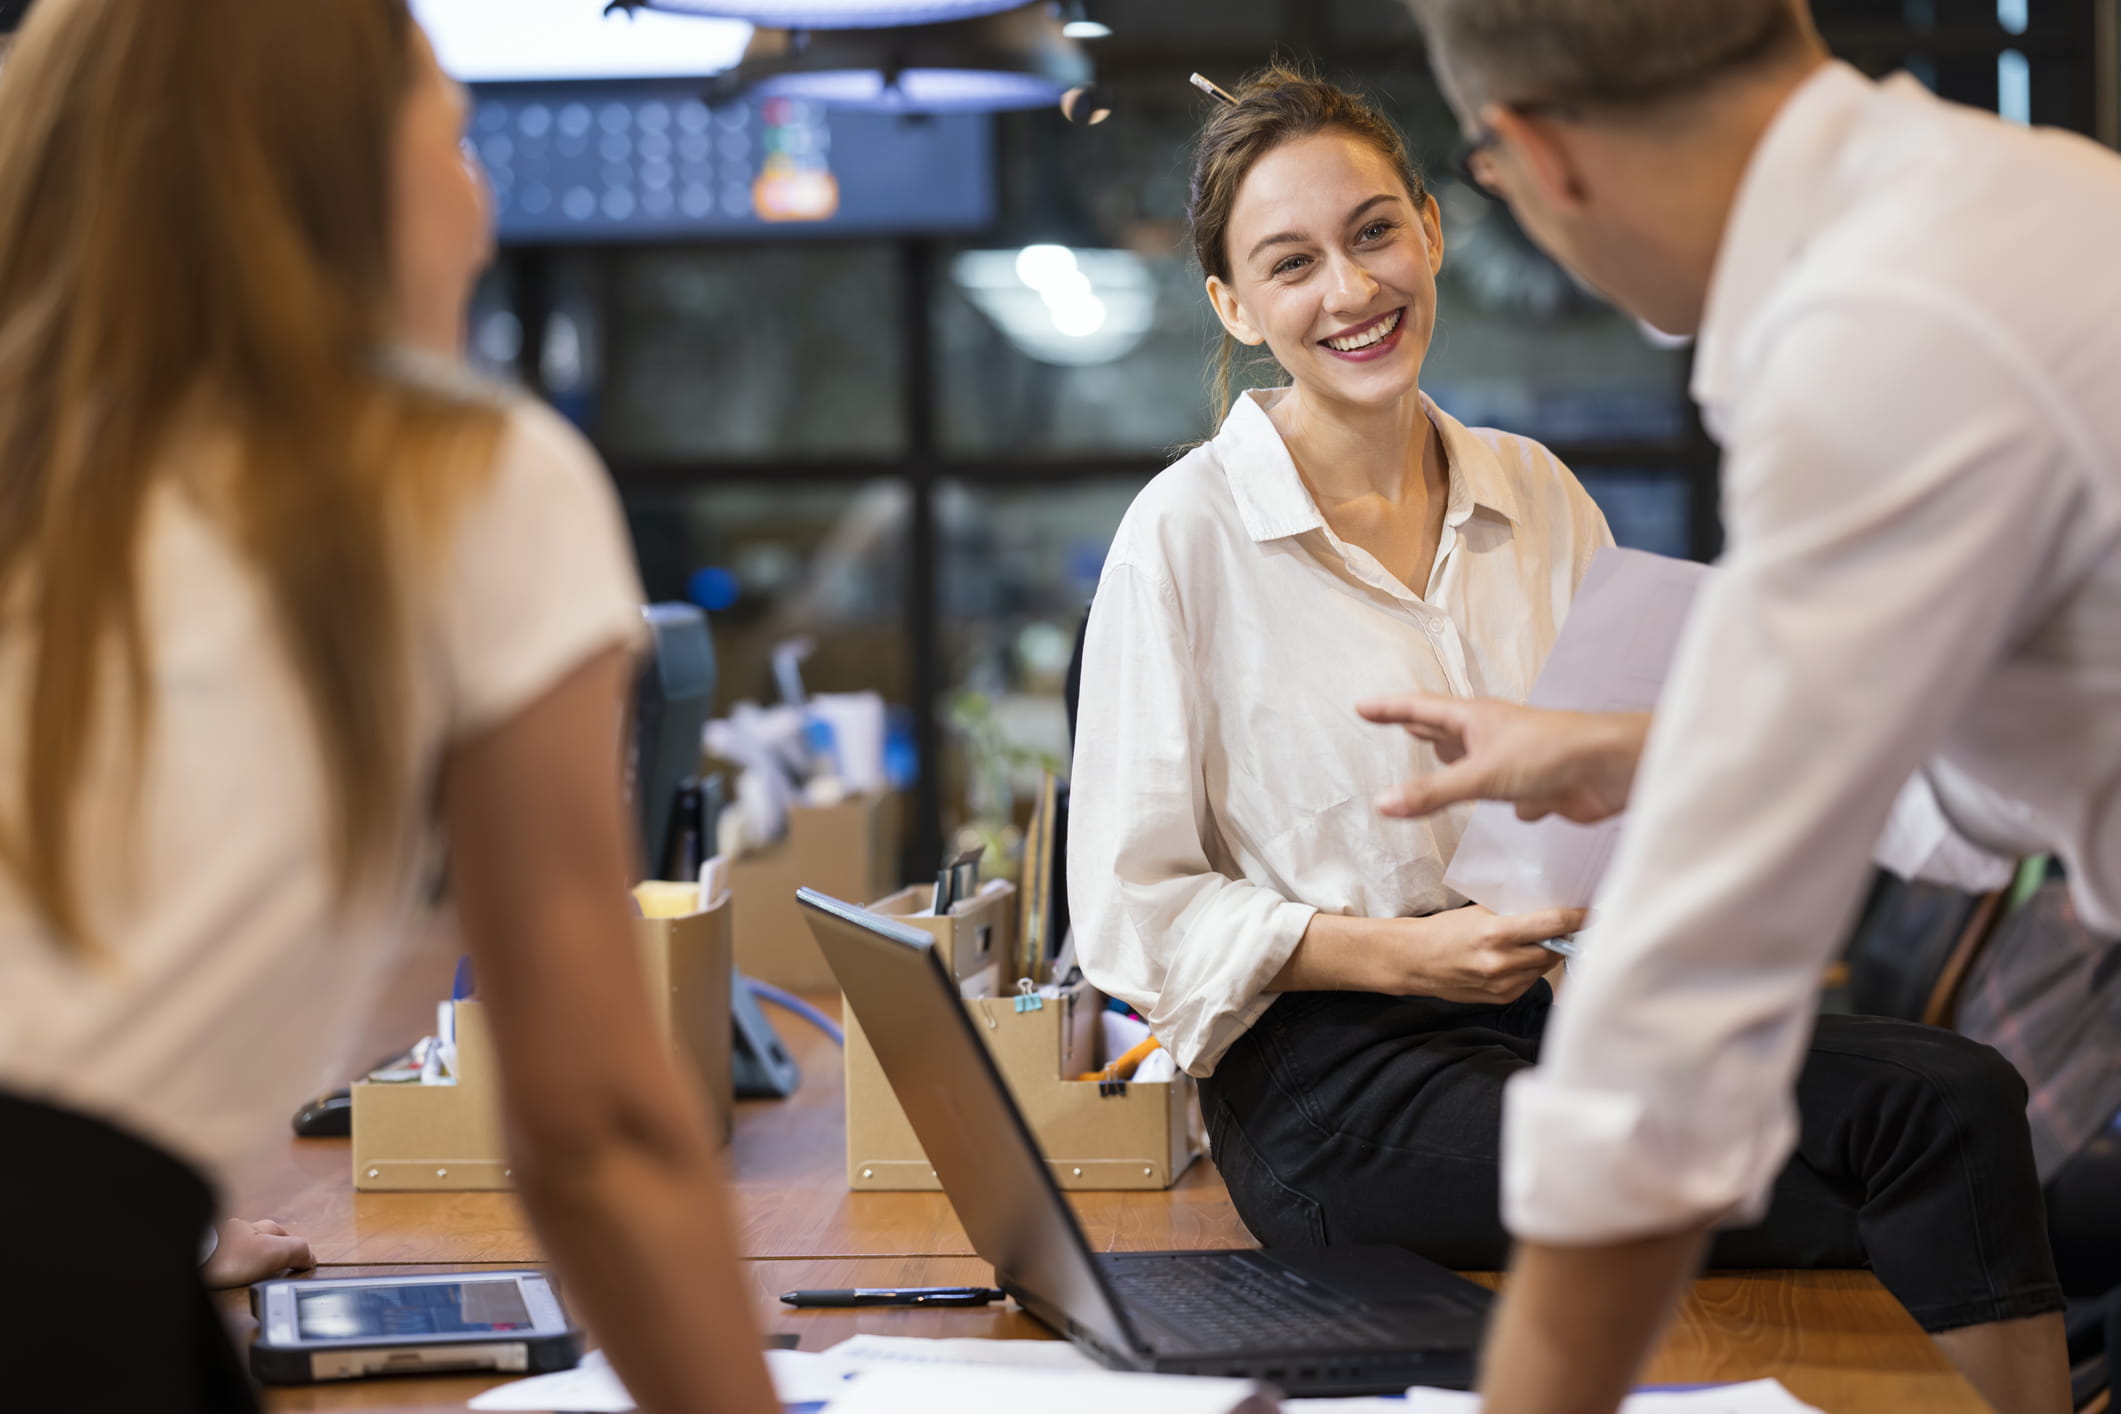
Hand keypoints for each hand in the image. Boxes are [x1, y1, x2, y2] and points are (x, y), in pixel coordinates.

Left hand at [200, 1218, 313, 1288]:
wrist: (188, 1257)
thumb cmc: (228, 1255)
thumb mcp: (273, 1253)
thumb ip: (296, 1251)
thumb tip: (311, 1257)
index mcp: (260, 1229)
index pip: (286, 1237)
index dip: (295, 1250)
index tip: (302, 1263)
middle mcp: (240, 1230)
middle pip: (262, 1237)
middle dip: (270, 1248)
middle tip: (277, 1264)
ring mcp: (219, 1240)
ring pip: (238, 1245)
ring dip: (245, 1255)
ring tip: (250, 1268)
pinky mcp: (202, 1253)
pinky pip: (219, 1257)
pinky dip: (225, 1263)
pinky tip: (223, 1271)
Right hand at [1357, 695, 1648, 823]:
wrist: (1611, 769)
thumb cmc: (1550, 754)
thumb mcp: (1480, 776)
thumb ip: (1432, 793)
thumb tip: (1382, 804)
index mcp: (1474, 720)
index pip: (1419, 709)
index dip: (1389, 709)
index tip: (1362, 707)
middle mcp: (1493, 735)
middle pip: (1448, 730)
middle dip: (1422, 728)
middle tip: (1400, 723)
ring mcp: (1517, 760)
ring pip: (1479, 763)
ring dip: (1461, 767)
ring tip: (1442, 761)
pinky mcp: (1540, 786)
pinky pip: (1516, 796)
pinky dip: (1512, 804)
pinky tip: (1518, 812)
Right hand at [1383, 905, 1586, 1005]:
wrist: (1415, 960)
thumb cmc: (1444, 931)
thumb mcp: (1479, 913)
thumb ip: (1515, 916)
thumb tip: (1551, 916)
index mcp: (1496, 933)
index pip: (1552, 925)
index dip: (1578, 919)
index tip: (1593, 913)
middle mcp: (1502, 962)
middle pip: (1553, 949)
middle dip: (1561, 938)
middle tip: (1562, 926)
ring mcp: (1502, 984)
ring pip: (1544, 967)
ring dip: (1544, 954)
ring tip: (1529, 943)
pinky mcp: (1502, 998)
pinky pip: (1530, 981)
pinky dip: (1529, 969)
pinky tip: (1513, 960)